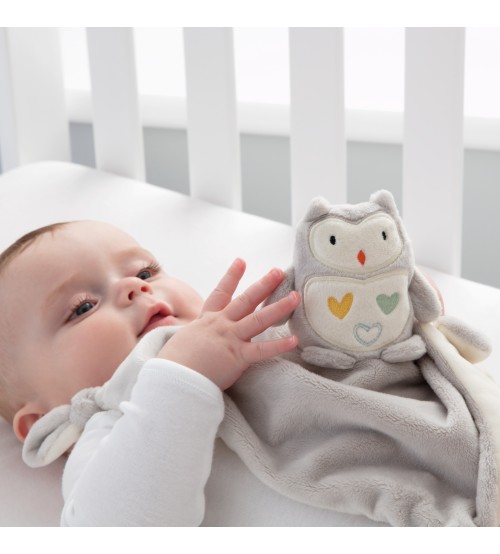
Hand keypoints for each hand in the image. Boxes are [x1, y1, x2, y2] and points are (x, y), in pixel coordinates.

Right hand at [157, 259, 299, 389]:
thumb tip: (186, 338)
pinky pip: (262, 350)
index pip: (221, 293)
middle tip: (279, 272)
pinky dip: (279, 345)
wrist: (172, 377)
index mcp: (206, 321)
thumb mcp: (180, 341)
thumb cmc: (173, 363)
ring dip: (279, 307)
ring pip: (259, 319)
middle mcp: (221, 325)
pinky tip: (294, 339)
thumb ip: (189, 336)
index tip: (241, 261)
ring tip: (295, 297)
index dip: (231, 276)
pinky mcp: (237, 357)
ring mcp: (230, 338)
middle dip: (264, 285)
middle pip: (246, 300)